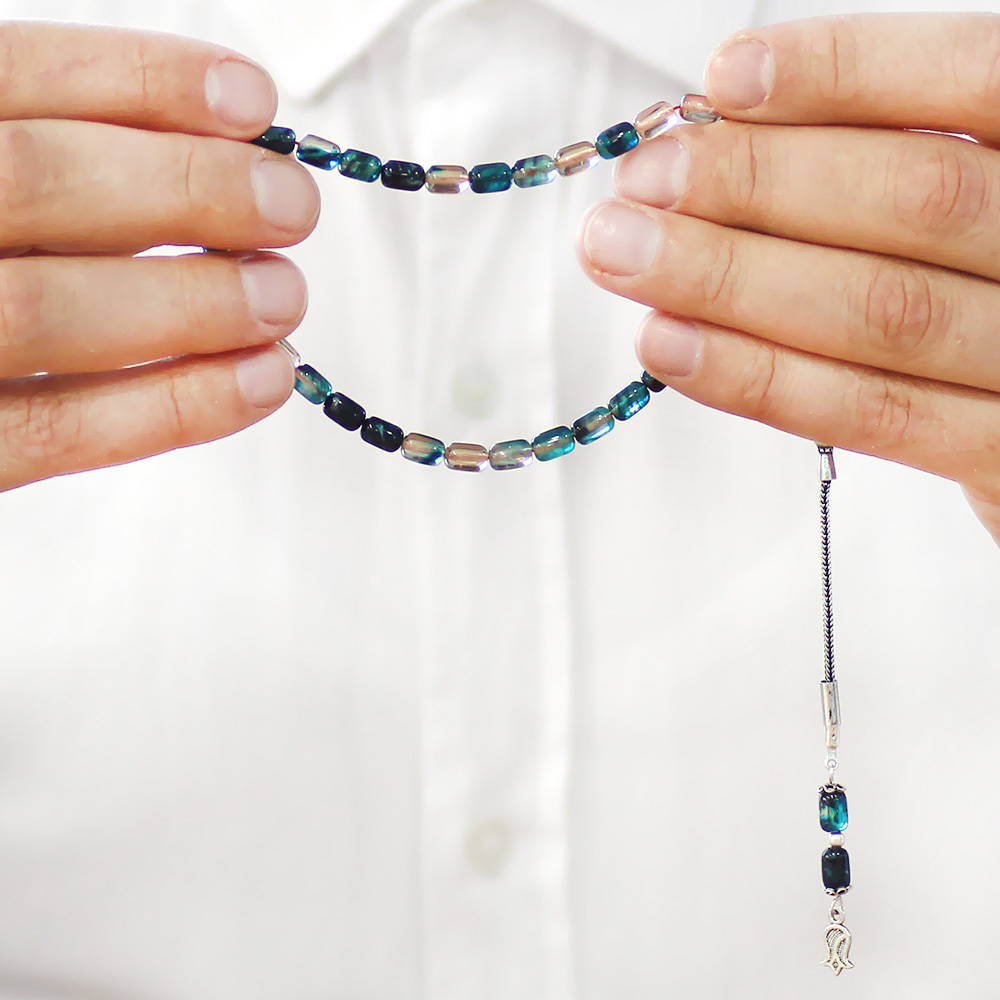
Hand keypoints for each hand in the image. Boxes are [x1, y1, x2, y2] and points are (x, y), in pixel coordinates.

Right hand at [0, 21, 318, 491]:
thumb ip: (59, 168)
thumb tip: (221, 159)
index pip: (12, 78)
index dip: (142, 81)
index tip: (250, 102)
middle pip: (37, 183)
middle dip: (188, 190)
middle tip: (288, 207)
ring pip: (47, 309)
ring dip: (194, 302)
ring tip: (279, 295)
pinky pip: (61, 429)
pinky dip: (176, 405)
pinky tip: (258, 380)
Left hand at [576, 13, 999, 544]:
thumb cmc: (980, 285)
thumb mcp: (958, 194)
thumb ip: (872, 158)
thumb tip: (721, 131)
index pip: (972, 81)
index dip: (847, 71)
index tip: (726, 79)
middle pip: (913, 199)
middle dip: (756, 185)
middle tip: (641, 186)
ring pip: (880, 309)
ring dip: (730, 280)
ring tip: (624, 255)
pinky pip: (870, 414)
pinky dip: (758, 376)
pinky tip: (668, 345)